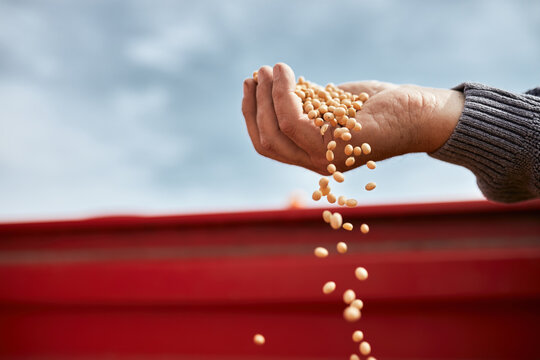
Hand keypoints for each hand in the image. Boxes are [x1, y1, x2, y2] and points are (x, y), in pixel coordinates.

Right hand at [242, 63, 463, 174]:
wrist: (418, 114)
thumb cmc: (377, 107)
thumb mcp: (333, 104)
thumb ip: (306, 103)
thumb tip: (277, 86)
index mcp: (311, 155)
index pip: (268, 143)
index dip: (252, 114)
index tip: (251, 85)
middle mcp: (314, 163)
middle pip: (265, 140)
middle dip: (254, 105)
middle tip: (257, 73)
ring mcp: (325, 159)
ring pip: (276, 131)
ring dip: (266, 96)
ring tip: (269, 69)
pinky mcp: (336, 146)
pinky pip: (294, 121)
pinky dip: (284, 94)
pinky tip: (286, 73)